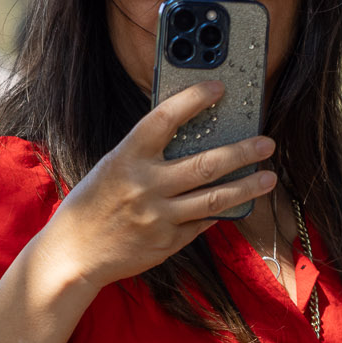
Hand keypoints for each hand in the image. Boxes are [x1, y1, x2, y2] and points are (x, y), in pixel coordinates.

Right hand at [37, 82, 278, 289]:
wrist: (73, 254)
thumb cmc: (92, 204)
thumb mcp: (112, 167)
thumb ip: (147, 154)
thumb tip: (192, 139)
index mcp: (126, 157)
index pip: (165, 118)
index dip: (193, 99)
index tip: (218, 88)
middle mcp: (145, 185)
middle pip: (206, 164)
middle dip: (243, 152)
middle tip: (266, 143)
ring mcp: (158, 216)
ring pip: (215, 198)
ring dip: (247, 186)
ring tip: (268, 178)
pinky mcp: (167, 242)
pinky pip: (203, 222)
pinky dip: (219, 212)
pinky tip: (235, 204)